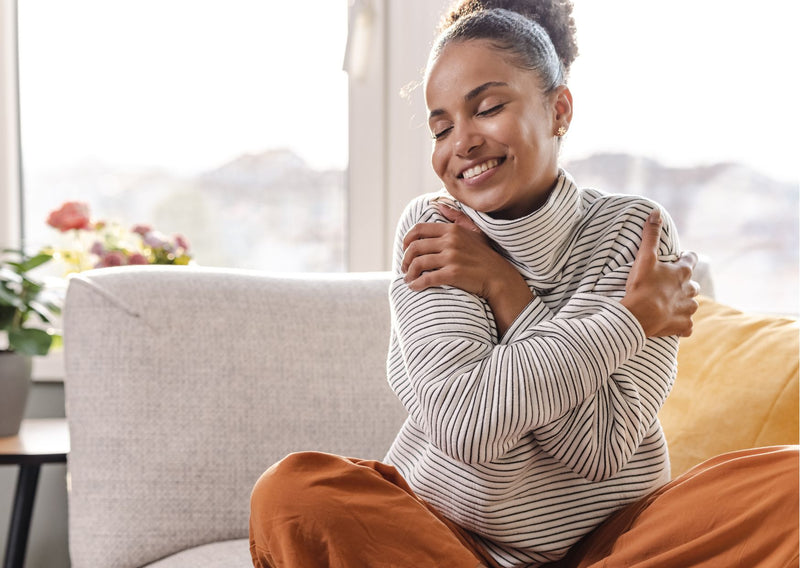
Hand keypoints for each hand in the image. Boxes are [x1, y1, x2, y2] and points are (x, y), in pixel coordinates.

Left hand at [402, 202, 532, 335]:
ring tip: (408, 279)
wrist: (499, 277)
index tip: (405, 250)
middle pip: (415, 247)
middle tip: (405, 268)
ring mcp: (452, 257)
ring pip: (418, 263)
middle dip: (405, 259)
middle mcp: (450, 241)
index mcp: (452, 230)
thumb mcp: (473, 231)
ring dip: (409, 273)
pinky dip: (417, 284)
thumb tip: (440, 204)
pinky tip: (414, 287)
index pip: (418, 230)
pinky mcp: (453, 273)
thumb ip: (456, 217)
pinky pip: (427, 278)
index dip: (406, 240)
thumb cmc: (485, 256)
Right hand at [620, 209, 699, 336]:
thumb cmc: (642, 286)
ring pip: (691, 305)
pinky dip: (681, 325)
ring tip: (669, 305)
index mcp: (682, 273)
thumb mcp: (645, 258)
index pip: (691, 259)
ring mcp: (687, 310)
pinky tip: (672, 324)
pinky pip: (687, 327)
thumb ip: (650, 235)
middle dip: (684, 284)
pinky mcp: (683, 326)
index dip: (686, 258)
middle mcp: (690, 290)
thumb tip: (656, 212)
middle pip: (693, 285)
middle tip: (669, 285)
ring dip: (683, 304)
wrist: (639, 316)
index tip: (679, 258)